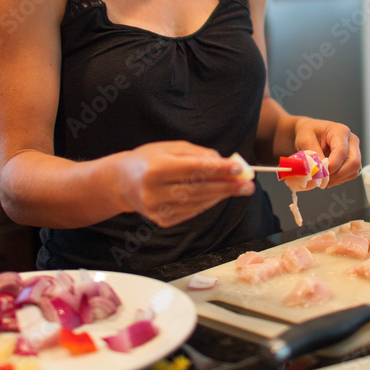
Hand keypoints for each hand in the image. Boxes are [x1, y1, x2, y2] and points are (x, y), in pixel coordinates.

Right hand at [110, 141, 252, 227]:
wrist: (122, 182)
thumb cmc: (149, 160)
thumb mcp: (170, 148)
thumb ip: (198, 154)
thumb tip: (224, 163)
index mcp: (155, 168)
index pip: (193, 169)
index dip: (218, 169)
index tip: (239, 167)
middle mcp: (154, 191)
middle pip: (198, 189)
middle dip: (226, 185)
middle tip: (248, 183)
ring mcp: (157, 209)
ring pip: (198, 203)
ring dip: (221, 195)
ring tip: (240, 188)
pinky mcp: (162, 221)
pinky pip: (192, 212)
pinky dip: (208, 203)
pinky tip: (219, 195)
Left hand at [293, 118, 361, 188]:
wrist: (312, 132)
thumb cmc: (309, 132)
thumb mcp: (305, 139)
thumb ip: (314, 155)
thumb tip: (320, 171)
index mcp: (340, 131)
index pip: (342, 152)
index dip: (332, 166)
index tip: (320, 172)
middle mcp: (351, 140)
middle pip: (354, 163)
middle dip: (337, 174)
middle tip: (322, 178)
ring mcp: (354, 151)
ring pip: (353, 171)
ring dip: (338, 178)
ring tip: (323, 177)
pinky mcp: (352, 160)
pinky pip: (350, 174)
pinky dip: (339, 179)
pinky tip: (328, 176)